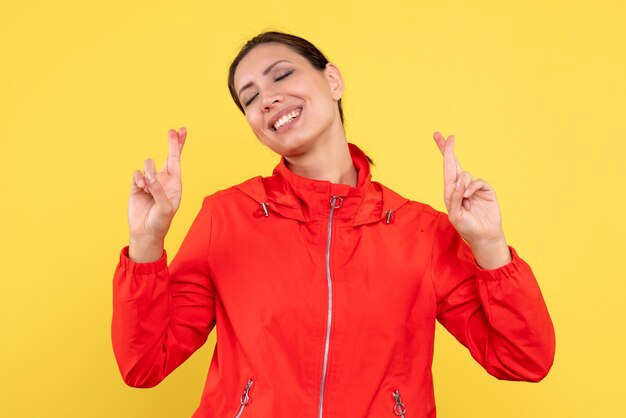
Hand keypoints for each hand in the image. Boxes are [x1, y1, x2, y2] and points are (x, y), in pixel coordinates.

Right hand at [128, 127, 186, 260]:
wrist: (145, 232)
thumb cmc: (160, 221)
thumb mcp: (165, 208)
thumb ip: (159, 191)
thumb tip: (149, 175)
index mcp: (174, 183)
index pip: (177, 160)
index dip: (179, 145)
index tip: (181, 130)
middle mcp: (163, 180)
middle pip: (168, 156)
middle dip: (171, 143)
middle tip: (172, 131)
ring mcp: (150, 181)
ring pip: (149, 164)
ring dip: (149, 172)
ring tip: (148, 186)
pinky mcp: (137, 185)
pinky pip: (137, 173)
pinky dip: (139, 179)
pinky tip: (141, 187)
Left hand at [433, 132, 510, 268]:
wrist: (484, 236)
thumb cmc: (467, 227)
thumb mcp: (455, 215)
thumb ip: (455, 197)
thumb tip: (459, 181)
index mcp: (450, 190)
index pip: (446, 168)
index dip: (444, 153)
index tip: (440, 136)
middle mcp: (461, 186)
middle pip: (454, 163)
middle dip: (447, 149)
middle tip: (443, 135)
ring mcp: (473, 187)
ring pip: (465, 174)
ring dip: (462, 185)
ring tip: (464, 201)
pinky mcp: (485, 190)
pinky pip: (477, 181)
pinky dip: (471, 188)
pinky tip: (469, 197)